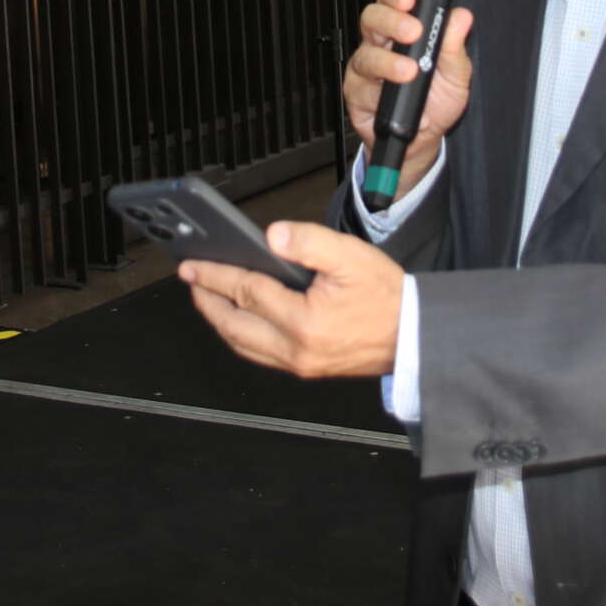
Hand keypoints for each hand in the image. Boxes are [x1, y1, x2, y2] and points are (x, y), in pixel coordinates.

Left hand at [180, 222, 403, 377]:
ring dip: (220, 320)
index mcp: (304, 321)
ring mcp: (299, 364)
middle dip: (206, 300)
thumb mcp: (351, 257)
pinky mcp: (306, 369)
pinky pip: (259, 354)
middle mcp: (296, 349)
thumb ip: (310, 242)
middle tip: (191, 280)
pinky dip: (240, 335)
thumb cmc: (387, 298)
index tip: (193, 265)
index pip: (246, 292)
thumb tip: (273, 237)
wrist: (414, 336)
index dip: (215, 275)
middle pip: (234, 325)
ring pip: (243, 344)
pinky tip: (240, 318)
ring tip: (208, 296)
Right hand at [342, 0, 473, 188]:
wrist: (424, 141)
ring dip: (388, 62)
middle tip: (412, 32)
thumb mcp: (455, 75)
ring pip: (365, 56)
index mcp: (401, 32)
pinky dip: (382, 95)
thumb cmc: (437, 101)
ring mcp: (365, 70)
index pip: (393, 3)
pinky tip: (401, 102)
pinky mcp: (356, 95)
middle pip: (371, 19)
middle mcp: (379, 45)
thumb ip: (455, 47)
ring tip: (409, 72)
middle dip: (390, 21)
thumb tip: (461, 17)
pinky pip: (362, 89)